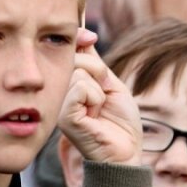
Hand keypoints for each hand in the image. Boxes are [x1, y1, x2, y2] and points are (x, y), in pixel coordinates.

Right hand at [58, 28, 142, 165]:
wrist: (126, 150)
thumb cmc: (121, 121)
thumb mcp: (111, 84)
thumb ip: (95, 63)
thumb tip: (85, 36)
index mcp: (71, 84)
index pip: (68, 52)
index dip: (77, 39)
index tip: (90, 36)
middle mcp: (60, 93)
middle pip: (74, 58)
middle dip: (98, 69)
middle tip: (105, 91)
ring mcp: (59, 105)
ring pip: (78, 72)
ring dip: (99, 88)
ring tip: (100, 107)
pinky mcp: (64, 116)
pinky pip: (80, 88)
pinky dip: (96, 97)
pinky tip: (96, 113)